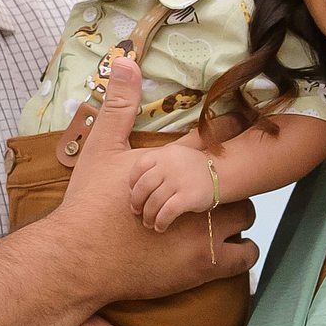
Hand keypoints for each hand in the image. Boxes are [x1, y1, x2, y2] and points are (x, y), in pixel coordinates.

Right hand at [57, 57, 256, 299]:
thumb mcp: (101, 149)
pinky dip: (241, 251)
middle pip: (240, 181)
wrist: (79, 257)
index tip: (242, 124)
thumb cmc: (89, 203)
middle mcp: (198, 197)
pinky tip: (227, 247)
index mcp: (175, 166)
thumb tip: (125, 59)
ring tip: (219, 216)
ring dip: (236, 216)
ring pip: (246, 217)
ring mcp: (205, 234)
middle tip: (220, 187)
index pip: (215, 140)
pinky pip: (244, 256)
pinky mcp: (205, 266)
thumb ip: (117, 106)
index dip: (230, 131)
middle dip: (232, 183)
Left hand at [129, 143, 216, 231]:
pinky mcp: (188, 197)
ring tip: (148, 222)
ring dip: (148, 216)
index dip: (132, 183)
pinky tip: (160, 227)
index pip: (139, 168)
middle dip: (137, 202)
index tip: (133, 193)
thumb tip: (133, 186)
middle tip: (136, 211)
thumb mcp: (175, 156)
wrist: (221, 174)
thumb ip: (156, 164)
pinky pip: (167, 212)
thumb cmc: (194, 169)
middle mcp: (169, 166)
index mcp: (164, 154)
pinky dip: (160, 222)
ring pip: (153, 202)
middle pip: (143, 187)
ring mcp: (178, 181)